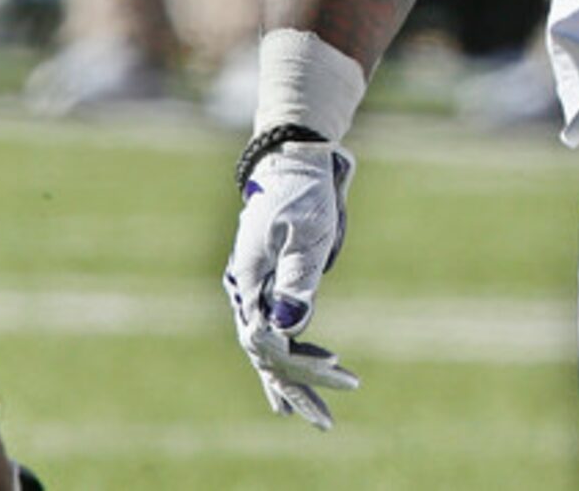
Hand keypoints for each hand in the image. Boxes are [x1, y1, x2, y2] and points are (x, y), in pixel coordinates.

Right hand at [223, 140, 360, 428]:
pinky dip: (285, 356)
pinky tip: (291, 380)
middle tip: (323, 420)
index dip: (297, 365)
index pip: (267, 338)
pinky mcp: (266, 281)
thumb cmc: (302, 192)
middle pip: (263, 350)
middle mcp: (245, 288)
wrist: (292, 158)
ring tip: (309, 413)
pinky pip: (271, 328)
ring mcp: (254, 286)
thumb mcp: (307, 231)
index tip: (333, 376)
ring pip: (266, 344)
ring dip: (289, 377)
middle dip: (293, 386)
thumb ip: (297, 277)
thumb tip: (290, 325)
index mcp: (248, 278)